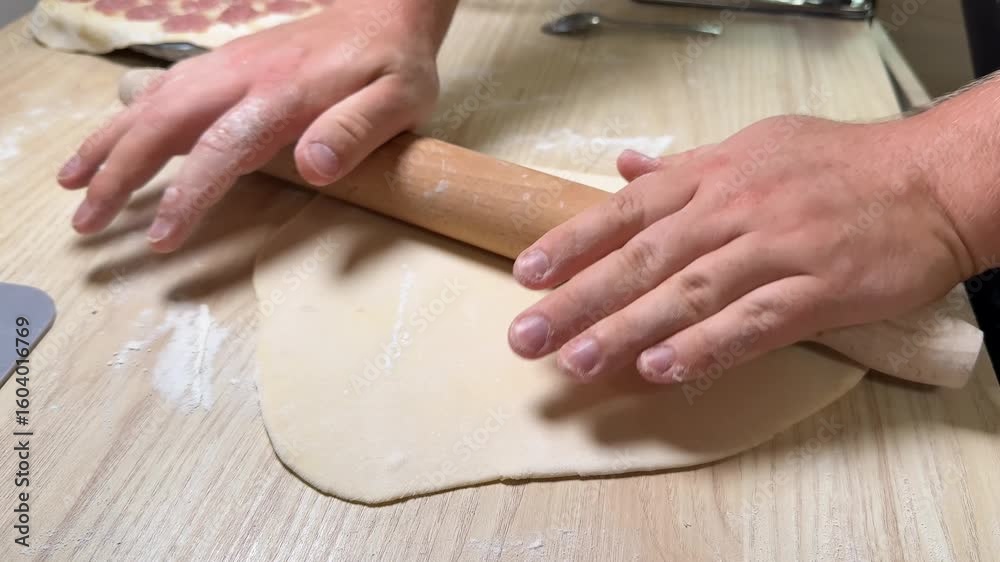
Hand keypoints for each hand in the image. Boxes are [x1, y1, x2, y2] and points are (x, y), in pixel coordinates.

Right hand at [59, 0, 449, 251]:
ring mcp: (230, 66)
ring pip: (154, 103)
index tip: (160, 238)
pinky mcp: (227, 65)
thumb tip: (312, 165)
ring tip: (71, 183)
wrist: (386, 9)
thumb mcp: (400, 99)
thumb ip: (357, 130)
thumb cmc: (395, 64)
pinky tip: (111, 138)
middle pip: (166, 124)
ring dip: (109, 143)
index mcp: (284, 94)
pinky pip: (166, 88)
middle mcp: (243, 77)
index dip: (188, 195)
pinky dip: (129, 116)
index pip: (222, 148)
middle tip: (86, 222)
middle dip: (120, 173)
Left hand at [507, 116, 974, 382]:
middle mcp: (735, 209)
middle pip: (643, 258)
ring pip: (688, 293)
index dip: (573, 242)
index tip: (527, 275)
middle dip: (579, 299)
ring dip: (627, 330)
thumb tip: (624, 168)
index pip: (627, 210)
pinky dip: (705, 347)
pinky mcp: (818, 290)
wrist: (929, 181)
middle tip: (528, 336)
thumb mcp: (754, 146)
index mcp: (713, 175)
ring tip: (578, 362)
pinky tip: (662, 369)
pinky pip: (753, 323)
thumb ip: (685, 166)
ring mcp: (776, 250)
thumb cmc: (836, 163)